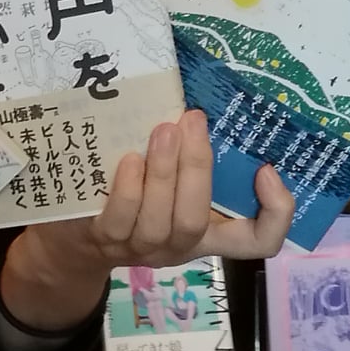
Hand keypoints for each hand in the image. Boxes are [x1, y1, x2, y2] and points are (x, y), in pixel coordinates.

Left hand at [0, 109, 294, 335]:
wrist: (73, 238)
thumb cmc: (132, 196)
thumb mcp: (169, 180)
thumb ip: (191, 155)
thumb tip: (202, 102)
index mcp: (208, 232)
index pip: (259, 240)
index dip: (276, 213)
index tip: (265, 169)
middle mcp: (179, 245)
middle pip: (199, 221)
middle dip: (198, 168)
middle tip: (193, 121)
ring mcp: (140, 248)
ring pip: (162, 222)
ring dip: (165, 172)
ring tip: (163, 130)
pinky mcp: (103, 241)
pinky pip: (122, 220)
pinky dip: (129, 188)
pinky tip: (130, 159)